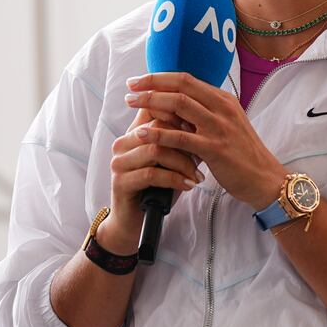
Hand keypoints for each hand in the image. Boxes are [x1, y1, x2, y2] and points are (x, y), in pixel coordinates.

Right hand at [103, 108, 202, 249]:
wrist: (138, 219)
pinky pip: (151, 173)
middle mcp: (124, 142)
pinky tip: (188, 185)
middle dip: (186, 141)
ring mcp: (120, 161)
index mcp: (136, 131)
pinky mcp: (120, 181)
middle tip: (203, 154)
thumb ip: (181, 137)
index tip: (201, 127)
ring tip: (197, 175)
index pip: (156, 108)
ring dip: (183, 163)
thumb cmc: (160, 186)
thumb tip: (206, 116)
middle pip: (158, 128)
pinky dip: (175, 179)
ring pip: (156, 149)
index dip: (181, 115)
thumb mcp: (173, 157)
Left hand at [125, 72, 287, 210]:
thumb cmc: (242, 154)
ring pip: (179, 105)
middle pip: (181, 85)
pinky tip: (141, 134)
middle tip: (130, 87)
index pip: (187, 79)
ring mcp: (219, 127)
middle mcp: (222, 108)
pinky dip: (158, 134)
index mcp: (224, 100)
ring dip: (151, 102)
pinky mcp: (214, 149)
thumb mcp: (226, 126)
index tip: (139, 80)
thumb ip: (204, 114)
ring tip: (131, 104)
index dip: (160, 77)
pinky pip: (180, 137)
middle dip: (151, 83)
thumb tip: (174, 106)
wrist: (264, 178)